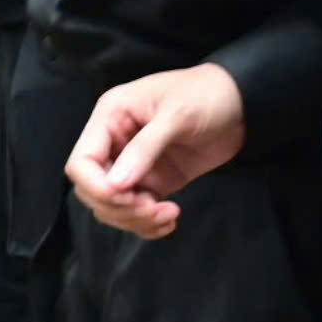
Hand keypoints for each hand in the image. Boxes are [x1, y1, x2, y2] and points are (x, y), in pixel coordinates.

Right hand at [66, 63, 247, 239]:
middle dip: (119, 208)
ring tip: (169, 215)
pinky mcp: (153, 182)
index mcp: (110, 118)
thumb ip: (144, 149)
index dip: (97, 187)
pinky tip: (171, 219)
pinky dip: (149, 225)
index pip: (81, 162)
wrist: (240, 104)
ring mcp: (133, 165)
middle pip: (92, 189)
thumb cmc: (205, 96)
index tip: (130, 198)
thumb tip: (115, 185)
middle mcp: (114, 143)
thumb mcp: (176, 116)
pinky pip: (137, 212)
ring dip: (136, 220)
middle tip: (154, 209)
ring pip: (113, 206)